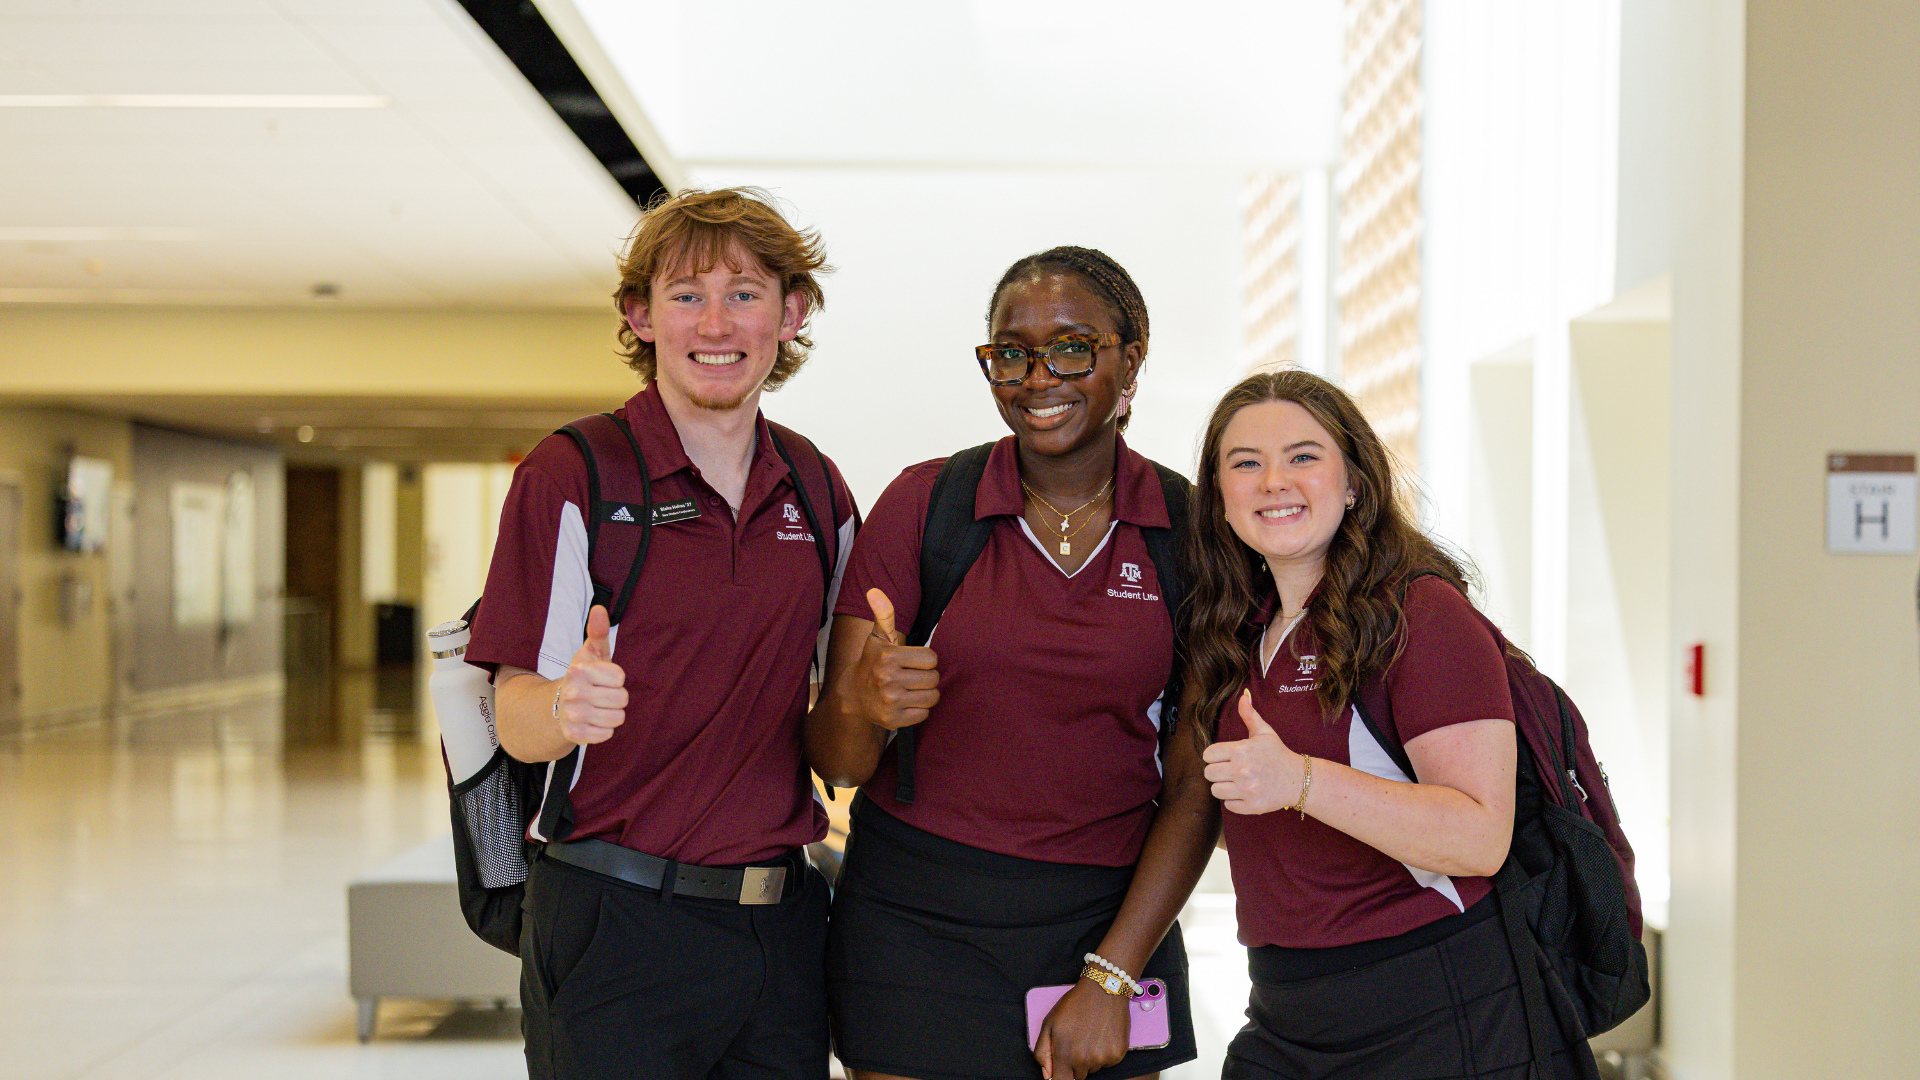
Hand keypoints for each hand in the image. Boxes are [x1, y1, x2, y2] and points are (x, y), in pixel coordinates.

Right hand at [556, 605, 627, 745]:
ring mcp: (572, 715)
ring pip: (617, 718)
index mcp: (579, 670)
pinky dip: (603, 729)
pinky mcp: (575, 735)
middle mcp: (573, 692)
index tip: (601, 679)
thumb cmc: (582, 677)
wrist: (555, 707)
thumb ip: (598, 632)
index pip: (620, 678)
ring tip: (596, 708)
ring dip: (611, 714)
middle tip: (599, 695)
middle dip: (615, 698)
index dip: (615, 679)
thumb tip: (599, 609)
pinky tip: (591, 721)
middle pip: (622, 699)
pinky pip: (607, 734)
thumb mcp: (590, 654)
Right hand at [850, 588, 939, 730]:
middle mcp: (887, 679)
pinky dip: (918, 710)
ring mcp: (890, 702)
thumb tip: (875, 591)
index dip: (924, 660)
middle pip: (934, 678)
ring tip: (909, 689)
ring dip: (924, 693)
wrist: (854, 695)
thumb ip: (884, 614)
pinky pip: (924, 714)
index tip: (910, 661)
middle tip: (909, 676)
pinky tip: (904, 703)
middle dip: (925, 677)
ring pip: (932, 697)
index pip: (932, 659)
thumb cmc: (873, 662)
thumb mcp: (878, 637)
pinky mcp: (894, 720)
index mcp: (888, 656)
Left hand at [1033, 979, 1129, 1079]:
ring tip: (1090, 1035)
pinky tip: (1102, 1035)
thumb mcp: (1049, 1023)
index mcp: (1065, 1055)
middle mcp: (1085, 1060)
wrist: (1104, 989)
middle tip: (1077, 1042)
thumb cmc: (1075, 1004)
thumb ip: (1043, 1052)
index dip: (1060, 1076)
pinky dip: (1104, 1053)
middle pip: (1078, 1077)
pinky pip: (1107, 1062)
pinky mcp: (1118, 1054)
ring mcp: (1103, 1058)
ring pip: (1093, 1069)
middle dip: (1075, 1065)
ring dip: (1090, 1058)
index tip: (1062, 1069)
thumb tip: (1047, 1075)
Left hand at [1203, 690, 1306, 814]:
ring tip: (1235, 782)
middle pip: (1208, 773)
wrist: (1299, 779)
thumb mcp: (1265, 732)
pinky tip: (1244, 793)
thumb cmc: (1278, 754)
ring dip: (1223, 787)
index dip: (1214, 756)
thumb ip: (1250, 715)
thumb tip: (1243, 696)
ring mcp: (1246, 789)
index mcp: (1241, 750)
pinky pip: (1228, 805)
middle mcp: (1242, 770)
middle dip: (1217, 771)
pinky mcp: (1251, 806)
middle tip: (1229, 770)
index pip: (1208, 755)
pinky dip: (1234, 801)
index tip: (1223, 757)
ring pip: (1215, 790)